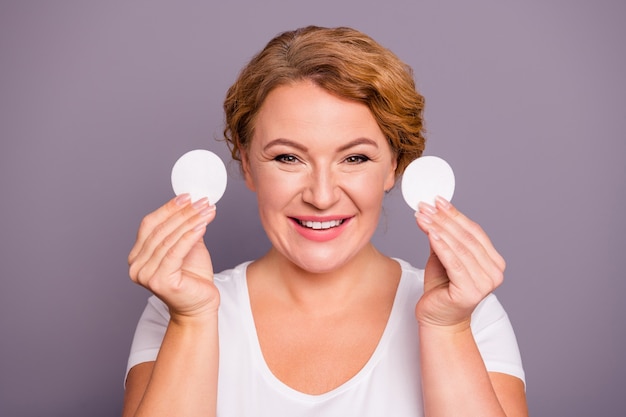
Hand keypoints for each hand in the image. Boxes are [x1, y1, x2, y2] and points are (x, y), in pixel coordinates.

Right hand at [128, 194, 219, 320]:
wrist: (200, 305)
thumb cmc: (193, 278)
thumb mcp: (187, 246)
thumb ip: (183, 228)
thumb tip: (191, 204)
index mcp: (137, 255)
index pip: (150, 224)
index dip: (168, 208)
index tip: (188, 196)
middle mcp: (136, 266)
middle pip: (160, 230)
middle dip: (184, 213)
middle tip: (202, 202)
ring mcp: (145, 275)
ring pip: (169, 240)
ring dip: (191, 222)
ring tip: (207, 210)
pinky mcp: (159, 281)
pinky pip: (176, 252)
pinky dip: (190, 236)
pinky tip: (203, 226)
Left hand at [414, 197, 505, 330]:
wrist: (438, 320)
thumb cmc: (442, 290)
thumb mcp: (444, 258)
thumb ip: (445, 238)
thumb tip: (435, 212)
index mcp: (494, 263)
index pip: (474, 232)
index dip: (455, 214)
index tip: (438, 200)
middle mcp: (495, 273)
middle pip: (467, 238)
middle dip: (444, 219)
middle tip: (426, 205)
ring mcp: (485, 284)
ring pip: (460, 248)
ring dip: (440, 228)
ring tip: (423, 216)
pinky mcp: (470, 292)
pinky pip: (454, 262)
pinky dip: (441, 245)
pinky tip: (430, 233)